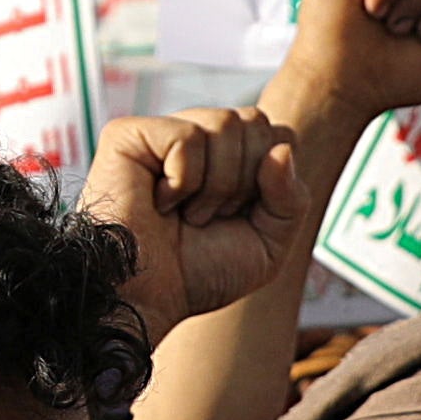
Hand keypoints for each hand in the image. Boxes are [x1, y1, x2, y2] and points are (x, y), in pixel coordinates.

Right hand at [76, 108, 302, 340]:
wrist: (147, 297)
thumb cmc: (198, 273)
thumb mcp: (268, 244)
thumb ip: (292, 198)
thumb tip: (281, 149)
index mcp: (227, 157)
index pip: (279, 136)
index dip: (272, 181)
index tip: (237, 218)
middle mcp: (196, 138)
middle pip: (256, 121)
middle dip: (246, 181)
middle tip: (209, 217)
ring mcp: (162, 133)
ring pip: (226, 123)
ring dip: (216, 185)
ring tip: (187, 214)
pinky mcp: (128, 134)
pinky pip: (188, 136)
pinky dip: (183, 181)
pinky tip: (160, 202)